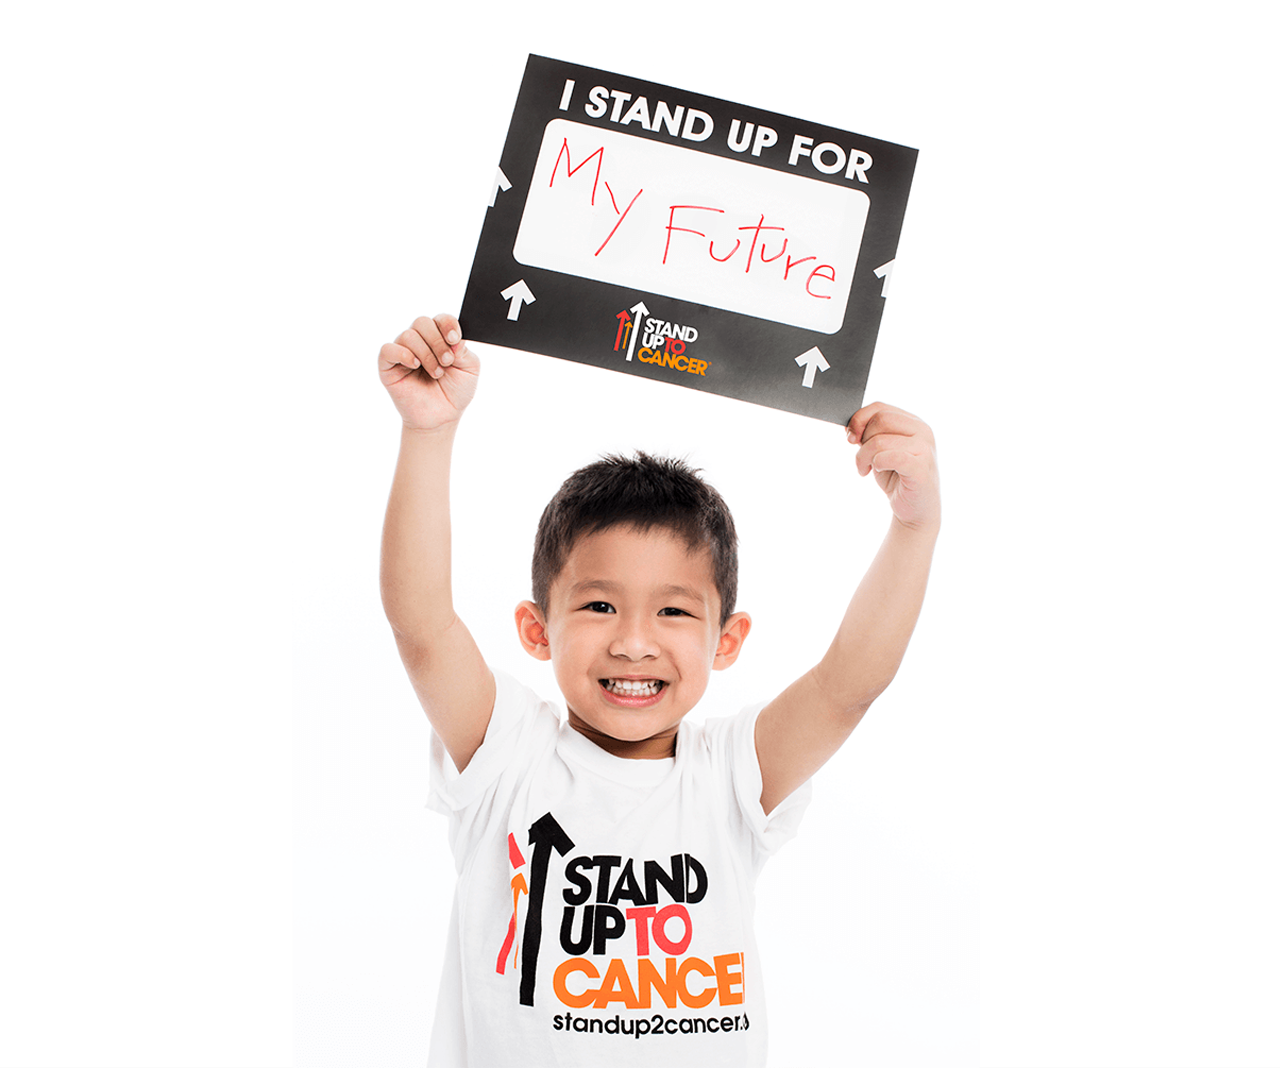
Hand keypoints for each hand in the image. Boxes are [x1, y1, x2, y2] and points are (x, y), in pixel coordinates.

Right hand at [378, 313, 479, 430]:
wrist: (441, 418)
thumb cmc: (455, 392)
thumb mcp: (469, 369)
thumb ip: (464, 349)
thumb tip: (454, 337)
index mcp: (439, 337)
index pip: (440, 319)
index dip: (448, 324)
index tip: (455, 339)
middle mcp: (420, 341)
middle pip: (422, 322)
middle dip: (437, 341)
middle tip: (447, 362)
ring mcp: (403, 352)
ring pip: (408, 335)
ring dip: (426, 354)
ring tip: (436, 373)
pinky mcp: (388, 366)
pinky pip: (388, 349)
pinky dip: (402, 353)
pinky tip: (415, 365)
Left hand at [847, 402, 939, 532]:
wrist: (915, 510)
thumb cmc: (897, 478)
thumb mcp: (880, 451)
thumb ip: (870, 435)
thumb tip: (851, 425)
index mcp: (913, 423)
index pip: (880, 408)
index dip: (859, 419)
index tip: (850, 437)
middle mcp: (923, 431)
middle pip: (879, 421)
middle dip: (861, 441)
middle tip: (861, 460)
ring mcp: (925, 449)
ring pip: (879, 440)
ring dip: (863, 457)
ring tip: (866, 470)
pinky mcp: (921, 468)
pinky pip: (889, 457)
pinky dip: (877, 464)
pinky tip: (878, 471)